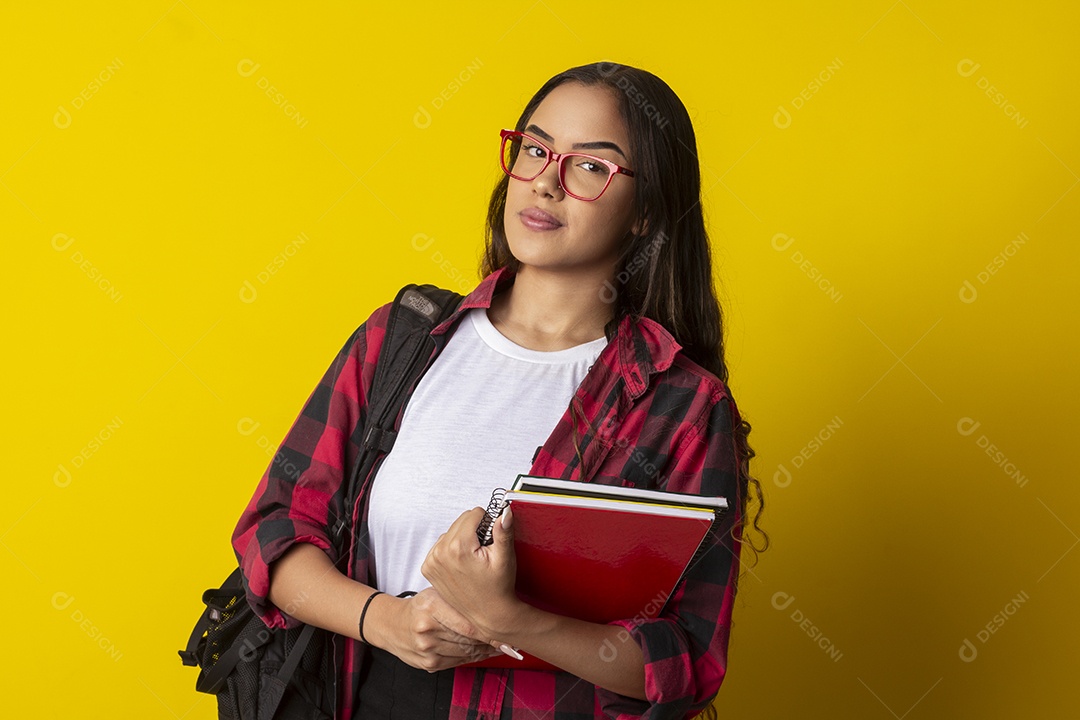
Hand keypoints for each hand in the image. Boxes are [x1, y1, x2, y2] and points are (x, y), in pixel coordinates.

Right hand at [368, 587, 504, 671]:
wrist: (392, 625)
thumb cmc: (420, 607)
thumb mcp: (436, 594)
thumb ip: (459, 599)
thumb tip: (492, 606)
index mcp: (431, 607)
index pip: (467, 623)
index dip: (489, 629)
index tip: (505, 629)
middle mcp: (427, 629)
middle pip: (468, 639)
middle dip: (490, 640)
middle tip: (509, 638)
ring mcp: (427, 650)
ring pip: (466, 652)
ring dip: (485, 651)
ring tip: (501, 645)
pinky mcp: (429, 665)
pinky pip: (458, 662)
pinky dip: (474, 658)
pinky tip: (485, 653)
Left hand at [421, 506, 521, 649]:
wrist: (488, 614)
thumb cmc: (498, 589)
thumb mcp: (504, 558)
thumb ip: (503, 531)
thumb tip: (504, 512)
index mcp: (458, 548)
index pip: (474, 513)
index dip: (487, 523)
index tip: (491, 540)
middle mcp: (440, 553)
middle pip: (461, 520)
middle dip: (474, 531)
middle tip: (483, 552)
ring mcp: (432, 561)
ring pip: (451, 531)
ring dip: (462, 539)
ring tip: (473, 559)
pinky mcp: (428, 567)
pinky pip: (441, 544)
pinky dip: (452, 549)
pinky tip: (462, 563)